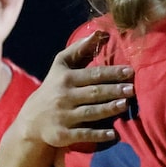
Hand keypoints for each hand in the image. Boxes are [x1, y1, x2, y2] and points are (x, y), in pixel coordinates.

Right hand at [21, 30, 134, 150]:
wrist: (32, 120)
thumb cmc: (54, 88)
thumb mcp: (62, 67)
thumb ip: (80, 49)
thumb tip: (100, 32)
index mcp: (66, 78)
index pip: (93, 74)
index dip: (112, 73)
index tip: (130, 71)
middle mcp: (64, 96)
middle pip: (93, 92)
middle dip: (113, 90)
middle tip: (133, 89)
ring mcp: (63, 116)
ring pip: (90, 112)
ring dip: (108, 109)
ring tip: (124, 105)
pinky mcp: (62, 135)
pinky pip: (83, 134)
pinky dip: (98, 135)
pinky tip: (113, 134)